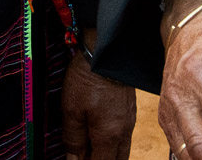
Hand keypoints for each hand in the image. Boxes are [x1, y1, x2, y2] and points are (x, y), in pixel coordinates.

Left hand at [62, 28, 136, 159]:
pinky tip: (101, 135)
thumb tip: (73, 159)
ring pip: (122, 150)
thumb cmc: (87, 80)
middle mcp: (123, 132)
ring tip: (91, 149)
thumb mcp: (71, 110)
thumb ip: (73, 138)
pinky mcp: (130, 111)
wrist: (106, 52)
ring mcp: (129, 121)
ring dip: (107, 154)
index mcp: (108, 136)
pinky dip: (113, 142)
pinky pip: (124, 136)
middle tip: (84, 156)